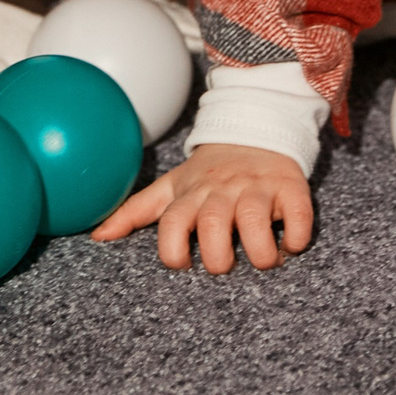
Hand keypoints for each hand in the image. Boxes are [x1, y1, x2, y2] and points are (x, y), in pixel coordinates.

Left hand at [90, 142, 312, 273]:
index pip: (172, 225)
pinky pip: (298, 215)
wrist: (255, 129)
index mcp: (191, 195)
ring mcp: (258, 188)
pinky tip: (290, 244)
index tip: (183, 264)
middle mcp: (223, 191)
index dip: (172, 253)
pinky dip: (296, 237)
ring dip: (260, 252)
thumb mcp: (171, 187)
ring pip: (256, 222)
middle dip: (217, 257)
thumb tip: (97, 236)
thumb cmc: (208, 172)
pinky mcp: (291, 187)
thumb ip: (134, 212)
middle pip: (213, 226)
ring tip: (263, 260)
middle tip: (224, 265)